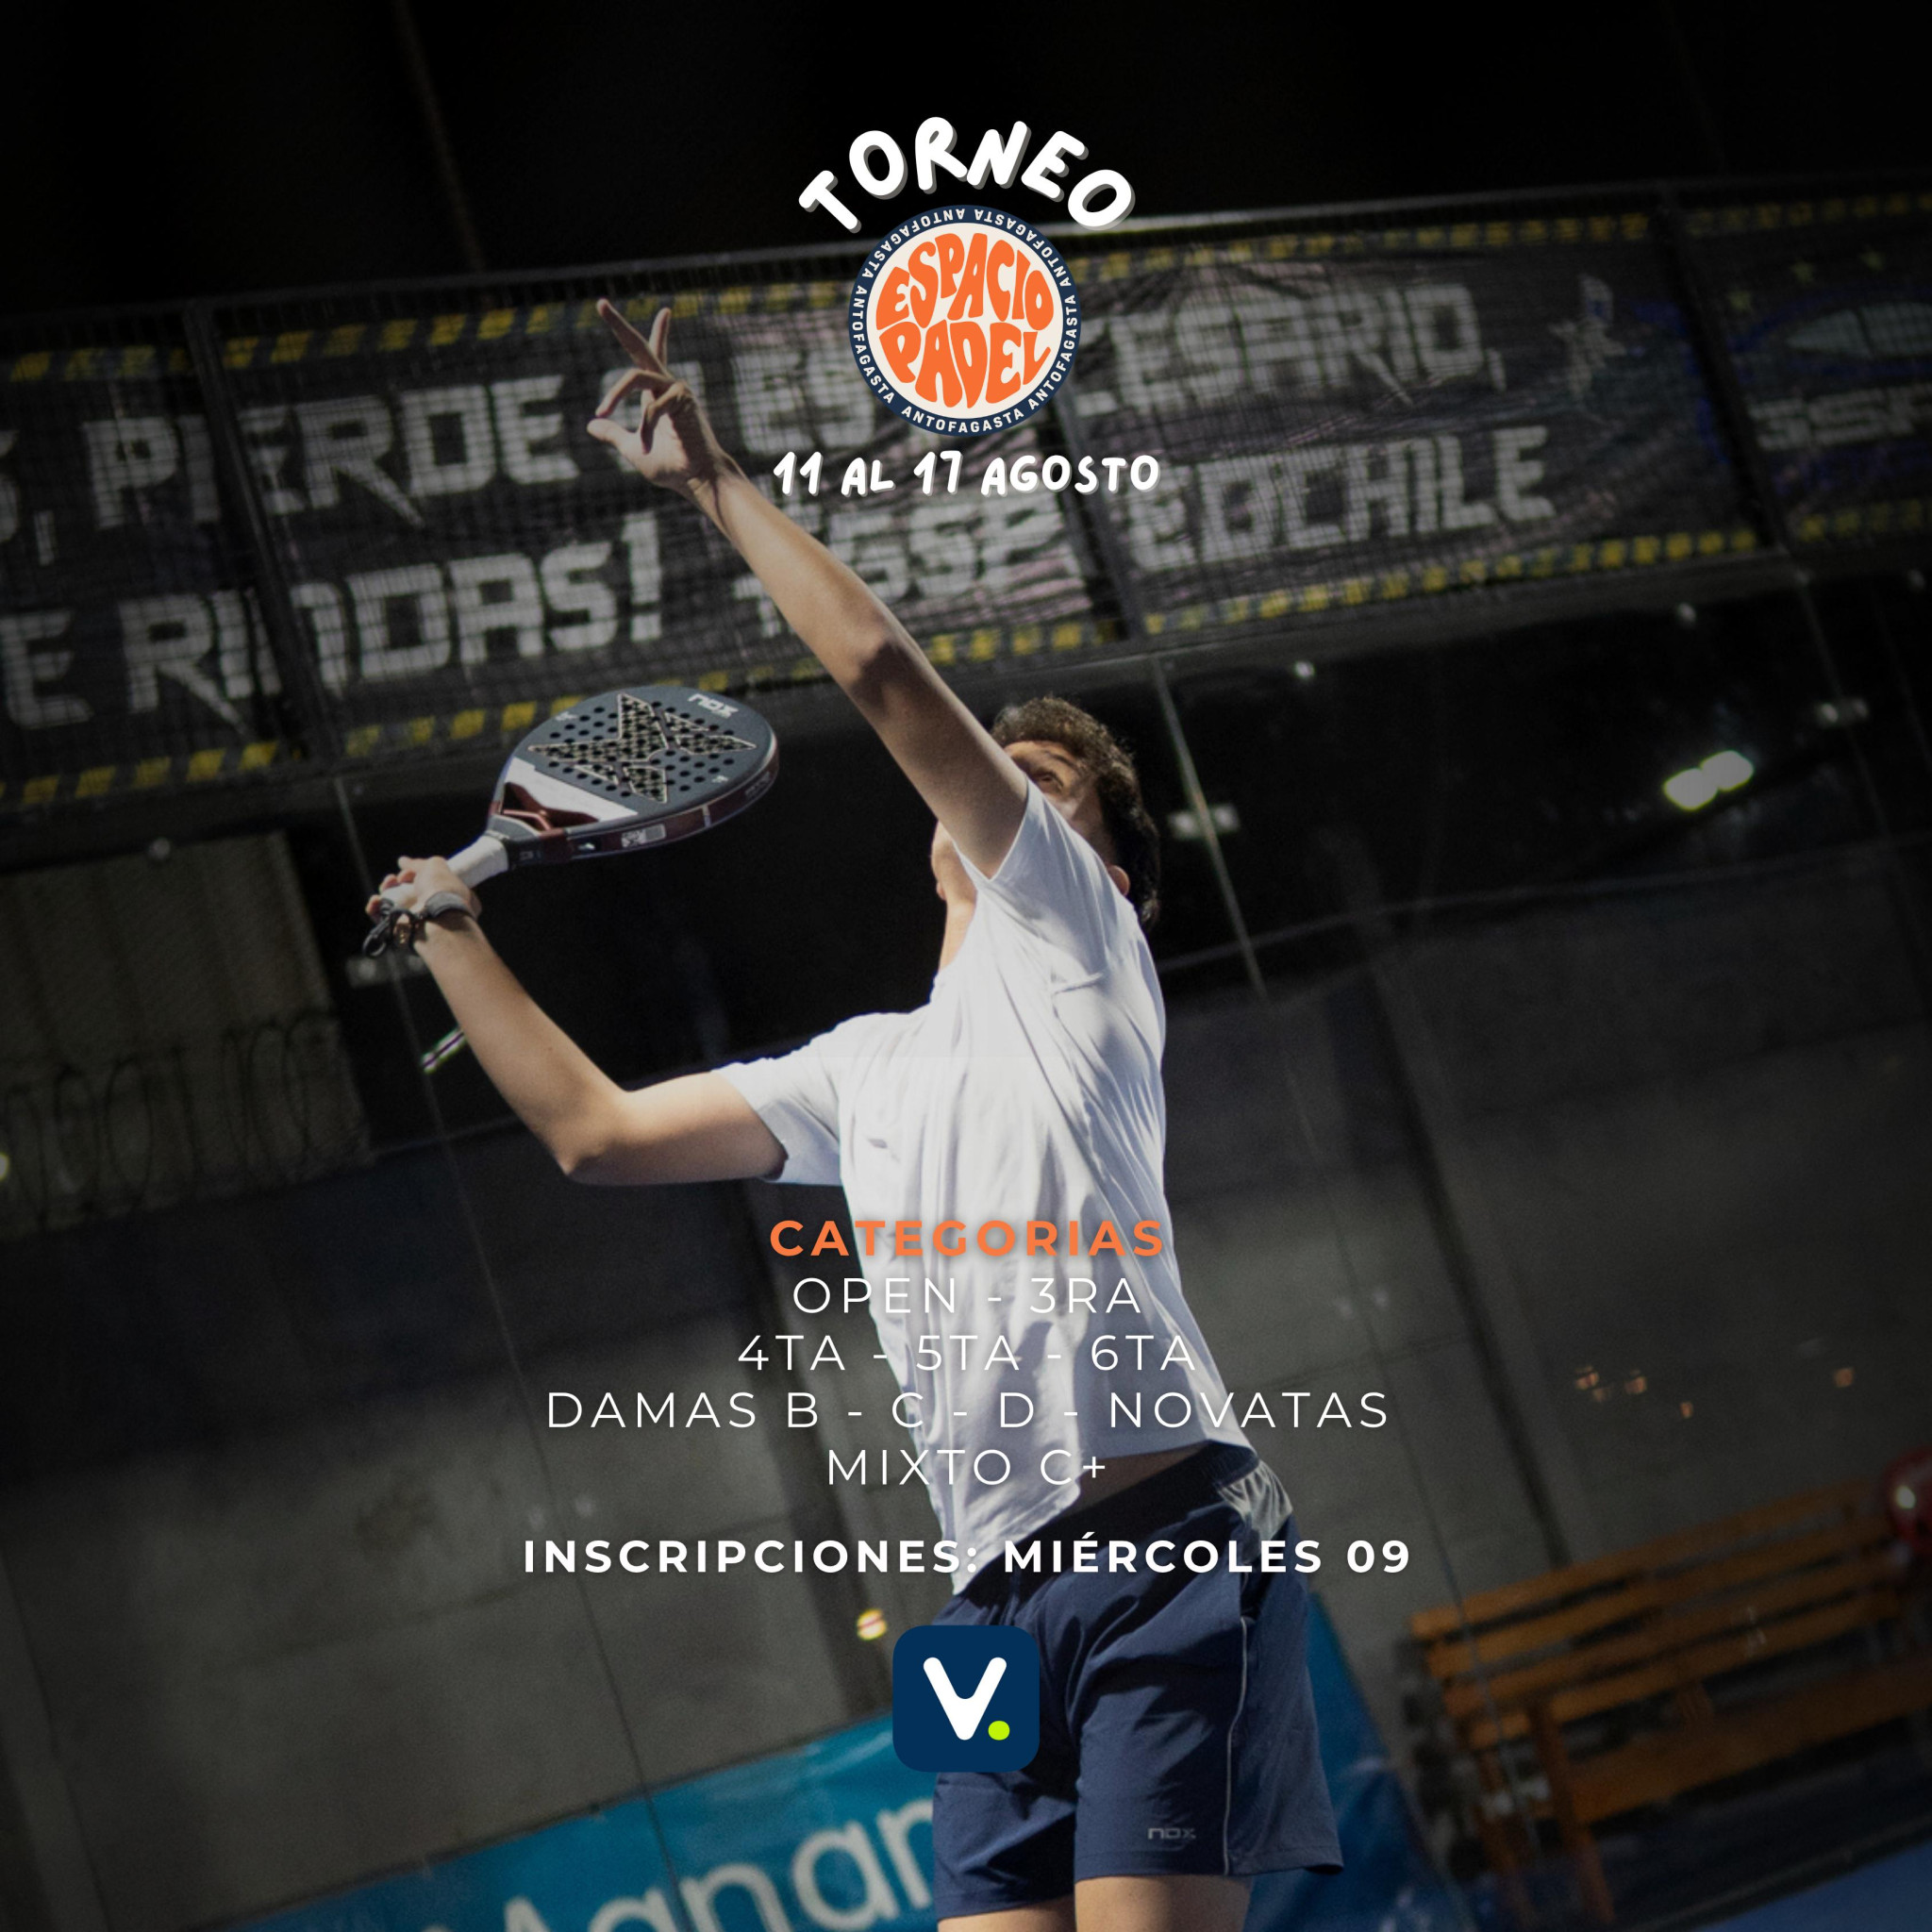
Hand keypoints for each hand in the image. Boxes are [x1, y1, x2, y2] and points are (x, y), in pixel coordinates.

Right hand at [365, 855, 479, 921]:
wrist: (438, 919)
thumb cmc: (441, 890)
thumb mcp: (435, 866)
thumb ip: (417, 863)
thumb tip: (403, 861)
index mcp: (447, 896)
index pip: (426, 883)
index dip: (414, 874)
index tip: (409, 871)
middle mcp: (432, 910)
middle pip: (406, 892)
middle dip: (397, 881)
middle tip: (397, 879)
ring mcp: (415, 921)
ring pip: (392, 903)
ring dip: (386, 890)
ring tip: (387, 884)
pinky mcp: (400, 931)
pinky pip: (382, 919)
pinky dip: (375, 908)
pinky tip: (376, 900)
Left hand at [586, 300, 739, 497]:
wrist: (697, 481)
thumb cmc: (672, 467)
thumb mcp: (632, 448)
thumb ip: (614, 435)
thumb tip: (591, 426)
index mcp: (655, 393)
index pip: (648, 356)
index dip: (646, 333)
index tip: (647, 310)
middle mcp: (666, 385)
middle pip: (640, 346)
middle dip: (619, 325)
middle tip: (600, 303)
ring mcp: (675, 389)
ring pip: (634, 375)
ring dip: (614, 394)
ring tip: (603, 412)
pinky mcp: (683, 399)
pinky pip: (650, 406)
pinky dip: (644, 427)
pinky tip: (647, 443)